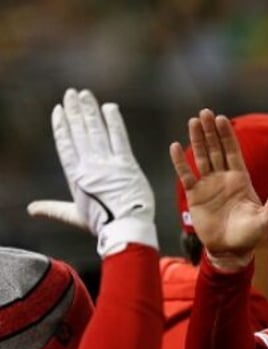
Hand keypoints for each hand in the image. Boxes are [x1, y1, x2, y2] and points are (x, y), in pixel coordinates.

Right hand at [27, 88, 157, 256]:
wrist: (126, 227)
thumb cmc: (102, 224)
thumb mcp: (74, 215)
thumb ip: (53, 209)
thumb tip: (31, 209)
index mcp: (75, 176)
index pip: (65, 145)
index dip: (61, 126)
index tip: (58, 110)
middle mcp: (89, 166)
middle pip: (79, 133)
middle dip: (74, 111)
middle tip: (71, 93)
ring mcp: (108, 164)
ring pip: (96, 131)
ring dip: (90, 111)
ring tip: (85, 95)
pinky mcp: (127, 164)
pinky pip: (119, 138)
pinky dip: (114, 122)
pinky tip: (109, 107)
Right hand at [169, 108, 267, 269]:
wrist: (230, 250)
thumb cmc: (251, 235)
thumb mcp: (267, 218)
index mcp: (241, 180)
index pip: (233, 152)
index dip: (227, 135)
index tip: (221, 118)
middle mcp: (224, 178)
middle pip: (216, 149)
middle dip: (210, 131)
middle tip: (204, 112)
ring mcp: (209, 185)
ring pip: (202, 158)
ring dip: (197, 140)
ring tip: (192, 121)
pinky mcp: (195, 196)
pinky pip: (187, 175)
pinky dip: (180, 162)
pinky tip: (175, 147)